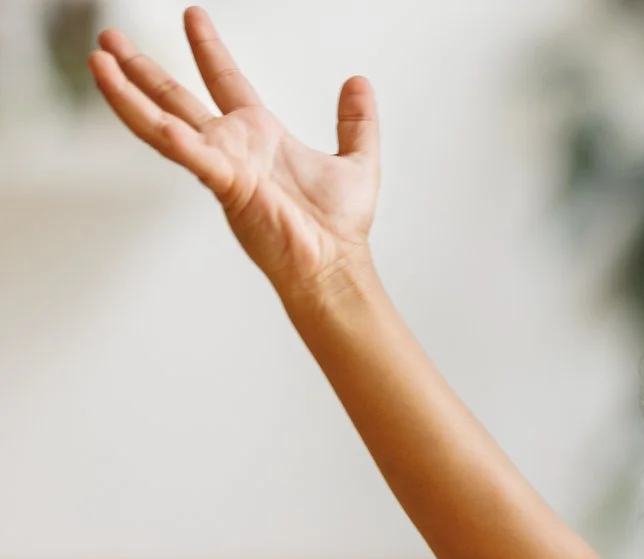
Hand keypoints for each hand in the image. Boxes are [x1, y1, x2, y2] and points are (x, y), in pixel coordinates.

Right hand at [89, 8, 378, 298]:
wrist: (335, 264)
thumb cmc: (338, 227)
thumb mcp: (358, 160)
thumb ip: (357, 122)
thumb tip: (359, 83)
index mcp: (259, 136)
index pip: (225, 81)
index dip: (208, 49)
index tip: (193, 16)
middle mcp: (233, 147)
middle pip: (175, 98)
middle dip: (141, 69)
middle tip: (110, 38)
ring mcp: (222, 164)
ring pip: (161, 121)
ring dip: (127, 93)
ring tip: (99, 61)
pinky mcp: (224, 183)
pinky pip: (185, 150)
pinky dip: (160, 128)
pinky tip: (126, 99)